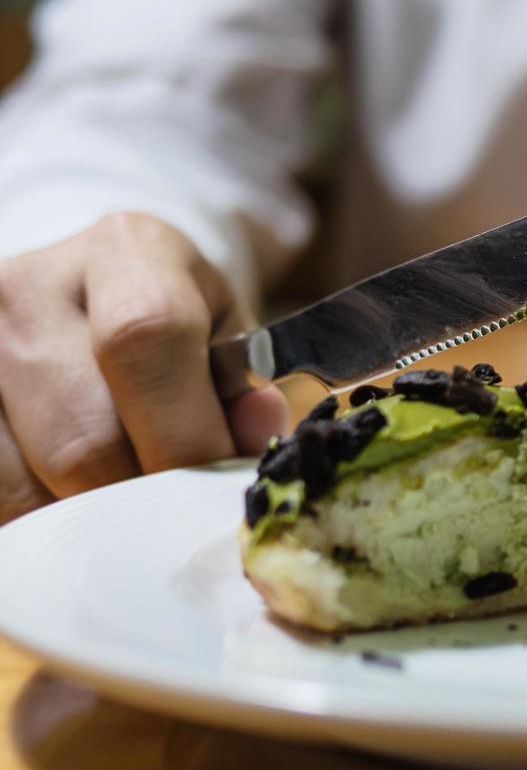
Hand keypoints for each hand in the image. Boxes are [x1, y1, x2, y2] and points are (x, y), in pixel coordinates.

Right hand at [0, 213, 287, 522]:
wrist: (93, 291)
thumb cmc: (176, 322)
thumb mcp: (227, 338)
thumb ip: (244, 391)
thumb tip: (257, 432)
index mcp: (128, 252)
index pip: (145, 343)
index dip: (185, 436)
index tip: (215, 487)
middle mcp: (32, 287)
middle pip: (82, 438)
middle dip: (141, 499)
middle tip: (175, 510)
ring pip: (25, 484)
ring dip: (85, 518)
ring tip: (123, 500)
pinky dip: (38, 516)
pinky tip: (72, 499)